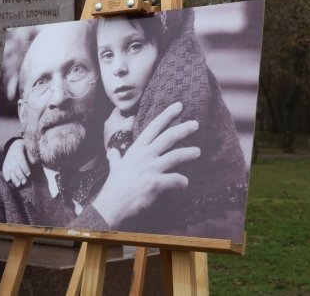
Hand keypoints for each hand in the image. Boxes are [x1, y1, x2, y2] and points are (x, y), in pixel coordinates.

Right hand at [2, 138, 30, 186]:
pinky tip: (8, 180)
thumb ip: (32, 155)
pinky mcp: (5, 163)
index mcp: (18, 148)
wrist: (16, 144)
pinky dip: (6, 175)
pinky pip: (4, 169)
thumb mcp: (30, 148)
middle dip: (20, 175)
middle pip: (15, 166)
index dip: (24, 167)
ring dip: (13, 177)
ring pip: (9, 169)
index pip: (21, 159)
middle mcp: (11, 154)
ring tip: (18, 185)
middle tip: (24, 182)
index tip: (28, 174)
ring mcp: (7, 159)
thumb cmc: (26, 148)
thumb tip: (33, 162)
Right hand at [91, 102, 199, 227]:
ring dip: (189, 153)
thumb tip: (111, 153)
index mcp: (136, 149)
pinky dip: (183, 181)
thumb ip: (115, 157)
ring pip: (176, 155)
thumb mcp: (114, 166)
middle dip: (184, 129)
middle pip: (168, 137)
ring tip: (198, 152)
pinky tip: (184, 184)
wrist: (113, 204)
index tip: (178, 106)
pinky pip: (176, 179)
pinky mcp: (155, 183)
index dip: (167, 115)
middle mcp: (144, 155)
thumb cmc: (115, 185)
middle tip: (195, 124)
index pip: (153, 127)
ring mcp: (150, 168)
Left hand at [103, 107, 133, 148]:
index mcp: (112, 116)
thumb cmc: (125, 132)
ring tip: (125, 132)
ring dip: (118, 128)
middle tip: (128, 123)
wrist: (118, 146)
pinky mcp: (105, 139)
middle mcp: (107, 122)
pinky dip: (116, 134)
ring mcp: (105, 131)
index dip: (124, 110)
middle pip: (115, 118)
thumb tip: (133, 114)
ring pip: (113, 127)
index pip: (118, 109)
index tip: (129, 113)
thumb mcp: (132, 121)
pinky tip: (121, 137)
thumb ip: (132, 115)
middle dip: (121, 120)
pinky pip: (112, 134)